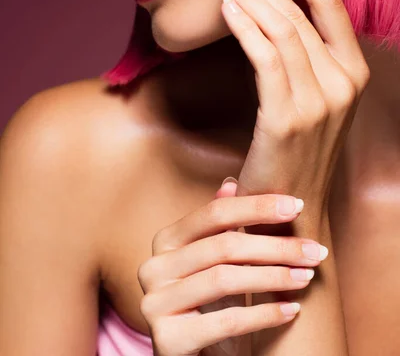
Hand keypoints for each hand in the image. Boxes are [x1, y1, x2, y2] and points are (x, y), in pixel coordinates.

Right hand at [137, 188, 327, 355]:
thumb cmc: (209, 305)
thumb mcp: (215, 262)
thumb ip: (219, 224)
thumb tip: (232, 182)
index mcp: (165, 240)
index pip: (215, 213)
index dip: (258, 207)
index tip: (298, 206)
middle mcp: (154, 267)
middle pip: (223, 246)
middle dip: (276, 246)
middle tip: (314, 250)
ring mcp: (155, 303)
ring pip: (225, 279)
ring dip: (274, 277)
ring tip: (306, 277)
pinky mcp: (168, 339)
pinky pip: (226, 321)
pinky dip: (265, 314)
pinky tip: (292, 310)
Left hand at [214, 0, 370, 207]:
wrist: (290, 209)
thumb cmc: (293, 149)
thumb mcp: (309, 97)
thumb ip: (299, 56)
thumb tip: (267, 9)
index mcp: (352, 71)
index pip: (329, 4)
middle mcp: (343, 81)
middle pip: (298, 11)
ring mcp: (320, 101)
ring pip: (281, 30)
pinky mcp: (288, 118)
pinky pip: (265, 59)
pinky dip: (244, 28)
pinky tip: (226, 7)